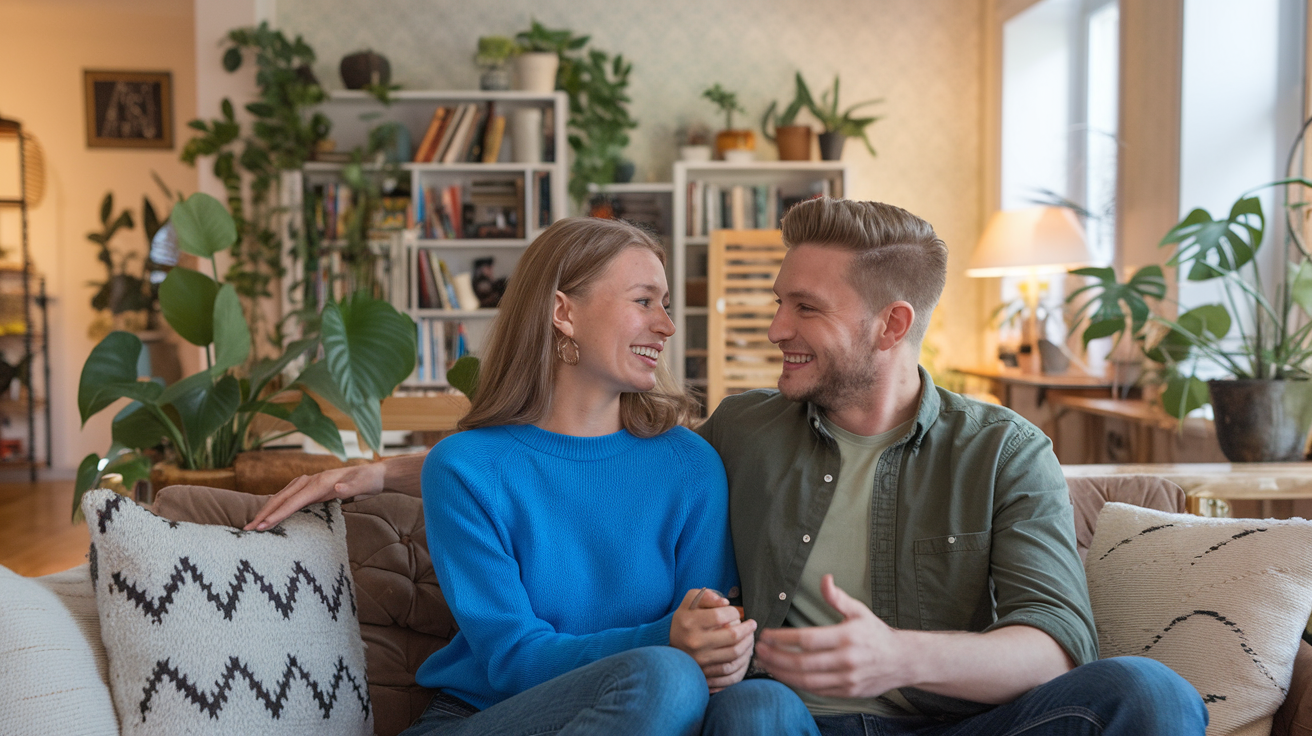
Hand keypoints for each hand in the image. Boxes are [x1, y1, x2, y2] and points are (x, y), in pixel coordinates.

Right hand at [243, 462, 386, 530]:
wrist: (372, 474)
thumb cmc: (367, 480)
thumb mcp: (364, 483)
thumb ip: (351, 486)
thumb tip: (338, 487)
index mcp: (321, 482)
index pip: (295, 500)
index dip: (278, 513)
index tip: (263, 525)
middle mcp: (311, 481)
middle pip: (282, 498)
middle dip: (265, 513)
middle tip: (248, 529)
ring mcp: (308, 483)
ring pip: (282, 497)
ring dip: (267, 511)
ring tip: (253, 525)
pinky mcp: (309, 488)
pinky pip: (288, 498)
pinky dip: (276, 507)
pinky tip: (269, 516)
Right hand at [669, 588, 756, 692]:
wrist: (668, 643)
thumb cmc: (685, 618)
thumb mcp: (690, 601)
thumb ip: (707, 596)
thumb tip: (725, 603)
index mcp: (690, 622)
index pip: (720, 616)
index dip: (734, 612)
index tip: (736, 613)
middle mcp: (694, 642)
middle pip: (732, 636)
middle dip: (747, 629)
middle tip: (752, 624)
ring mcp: (700, 660)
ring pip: (734, 654)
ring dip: (748, 645)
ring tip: (751, 637)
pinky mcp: (704, 672)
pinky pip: (730, 671)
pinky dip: (742, 661)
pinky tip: (745, 652)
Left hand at [755, 574, 909, 697]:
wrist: (902, 661)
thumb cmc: (876, 634)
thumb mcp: (860, 611)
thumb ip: (838, 598)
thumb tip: (825, 578)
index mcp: (847, 637)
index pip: (808, 639)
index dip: (783, 638)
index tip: (767, 634)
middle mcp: (847, 660)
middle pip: (803, 662)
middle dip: (776, 657)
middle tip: (759, 650)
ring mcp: (847, 679)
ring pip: (807, 680)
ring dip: (782, 673)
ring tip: (765, 663)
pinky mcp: (847, 692)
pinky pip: (816, 690)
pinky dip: (797, 684)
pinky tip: (784, 675)